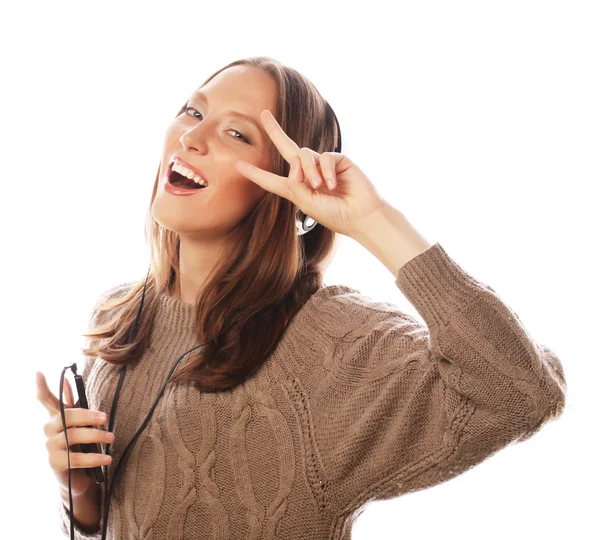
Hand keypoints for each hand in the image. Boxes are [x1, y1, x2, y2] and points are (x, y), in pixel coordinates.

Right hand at [36, 371, 113, 496]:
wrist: (80, 476)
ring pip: (73, 436)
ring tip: (111, 437)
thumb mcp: (81, 424)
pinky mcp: (55, 463)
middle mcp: (50, 429)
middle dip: (88, 415)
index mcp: (56, 416)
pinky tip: (107, 458)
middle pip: (67, 416)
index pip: (46, 399)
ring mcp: (50, 446)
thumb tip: (68, 381)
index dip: (42, 386)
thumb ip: (74, 404)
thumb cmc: (82, 444)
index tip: (39, 372)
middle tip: (105, 418)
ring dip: (95, 436)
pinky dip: (94, 458)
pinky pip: (76, 458)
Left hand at [234, 109, 387, 238]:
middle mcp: (308, 174)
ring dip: (310, 172)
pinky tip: (333, 184)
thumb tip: (293, 162)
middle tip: (263, 114)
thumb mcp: (307, 203)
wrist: (360, 215)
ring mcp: (323, 166)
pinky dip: (326, 171)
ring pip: (304, 155)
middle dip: (275, 131)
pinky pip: (324, 157)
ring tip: (321, 187)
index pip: (272, 180)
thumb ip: (295, 184)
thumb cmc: (334, 214)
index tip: (238, 165)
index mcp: (298, 189)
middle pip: (288, 148)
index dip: (256, 173)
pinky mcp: (338, 160)